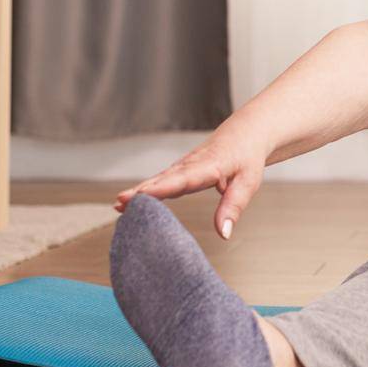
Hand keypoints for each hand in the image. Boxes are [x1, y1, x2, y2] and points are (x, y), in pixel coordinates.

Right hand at [113, 129, 265, 239]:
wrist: (246, 132)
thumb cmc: (247, 157)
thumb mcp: (248, 182)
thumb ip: (233, 207)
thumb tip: (223, 233)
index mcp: (209, 166)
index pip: (183, 179)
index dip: (162, 188)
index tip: (143, 196)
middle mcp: (192, 164)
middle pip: (165, 178)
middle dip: (143, 191)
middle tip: (121, 203)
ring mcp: (184, 165)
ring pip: (159, 179)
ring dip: (139, 191)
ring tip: (119, 204)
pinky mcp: (181, 169)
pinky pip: (161, 180)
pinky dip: (146, 189)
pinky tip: (130, 201)